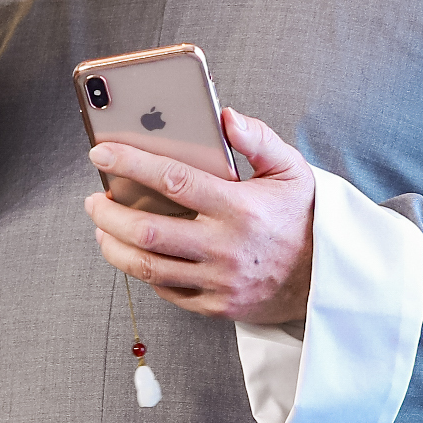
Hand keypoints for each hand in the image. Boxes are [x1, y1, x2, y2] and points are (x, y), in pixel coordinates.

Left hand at [82, 109, 314, 324]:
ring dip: (115, 246)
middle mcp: (225, 247)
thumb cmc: (304, 218)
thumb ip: (258, 139)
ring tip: (102, 228)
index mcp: (240, 208)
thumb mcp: (292, 170)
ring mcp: (219, 281)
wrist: (328, 278)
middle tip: (94, 200)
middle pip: (148, 232)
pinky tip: (133, 254)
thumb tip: (225, 116)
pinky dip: (143, 272)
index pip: (173, 180)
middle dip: (109, 213)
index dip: (130, 164)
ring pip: (148, 267)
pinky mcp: (216, 306)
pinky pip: (166, 291)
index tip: (102, 153)